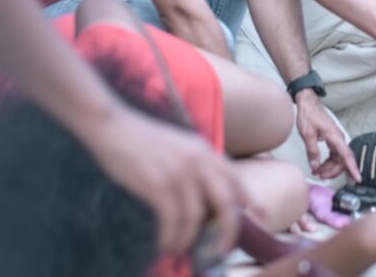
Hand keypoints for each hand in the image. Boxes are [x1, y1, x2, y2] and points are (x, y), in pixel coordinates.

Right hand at [78, 103, 245, 255]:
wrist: (113, 125)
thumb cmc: (142, 140)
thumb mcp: (178, 147)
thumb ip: (196, 166)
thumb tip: (206, 199)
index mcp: (205, 150)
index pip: (235, 178)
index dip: (250, 199)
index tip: (262, 217)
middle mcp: (198, 160)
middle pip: (226, 201)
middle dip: (229, 228)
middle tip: (224, 248)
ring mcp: (180, 172)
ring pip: (196, 217)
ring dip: (188, 239)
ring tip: (178, 248)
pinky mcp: (159, 184)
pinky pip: (173, 220)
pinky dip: (171, 237)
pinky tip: (166, 244)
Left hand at [294, 90, 360, 181]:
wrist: (308, 103)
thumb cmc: (309, 114)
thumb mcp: (308, 133)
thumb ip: (312, 151)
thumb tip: (315, 165)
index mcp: (335, 136)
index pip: (347, 156)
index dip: (353, 168)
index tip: (357, 178)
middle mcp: (338, 138)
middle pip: (342, 160)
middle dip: (333, 171)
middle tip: (321, 176)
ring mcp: (335, 139)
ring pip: (338, 159)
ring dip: (329, 168)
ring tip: (318, 172)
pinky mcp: (331, 139)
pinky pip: (333, 155)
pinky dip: (328, 162)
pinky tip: (320, 165)